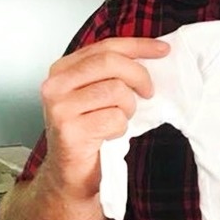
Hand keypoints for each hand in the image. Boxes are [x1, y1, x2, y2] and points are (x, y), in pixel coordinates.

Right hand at [40, 37, 169, 200]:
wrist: (70, 173)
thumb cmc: (87, 131)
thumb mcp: (96, 93)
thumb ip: (113, 71)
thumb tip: (152, 52)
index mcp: (63, 69)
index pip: (106, 46)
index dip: (139, 46)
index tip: (163, 49)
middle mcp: (56, 84)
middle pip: (110, 62)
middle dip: (139, 75)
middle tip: (148, 92)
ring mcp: (60, 108)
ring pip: (116, 90)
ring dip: (128, 108)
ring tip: (119, 118)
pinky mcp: (70, 131)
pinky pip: (114, 119)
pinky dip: (120, 128)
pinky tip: (108, 135)